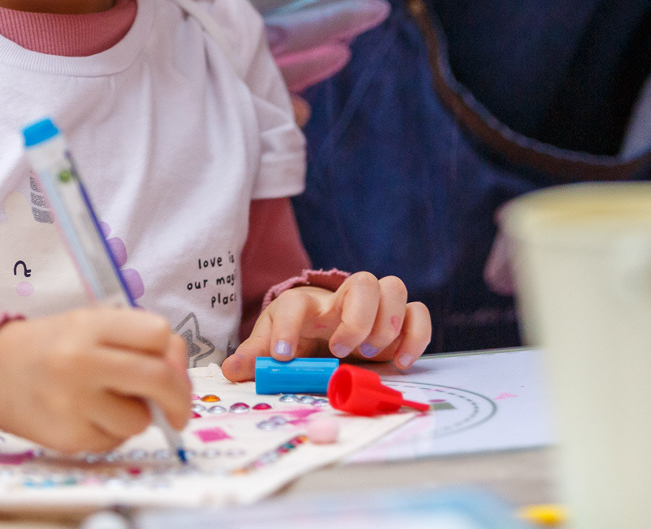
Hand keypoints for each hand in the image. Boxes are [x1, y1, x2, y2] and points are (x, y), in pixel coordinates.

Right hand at [0, 308, 190, 453]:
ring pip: (139, 420)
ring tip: (109, 403)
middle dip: (179, 398)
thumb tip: (180, 377)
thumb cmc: (53, 345)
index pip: (158, 334)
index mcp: (91, 325)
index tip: (172, 366)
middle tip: (179, 410)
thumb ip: (137, 340)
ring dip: (136, 416)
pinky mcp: (67, 437)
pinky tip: (89, 417)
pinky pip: (114, 442)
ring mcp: (73, 403)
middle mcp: (81, 362)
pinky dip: (112, 433)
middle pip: (158, 379)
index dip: (172, 352)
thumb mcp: (91, 324)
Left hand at [221, 272, 431, 379]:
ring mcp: (375, 306)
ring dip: (385, 323)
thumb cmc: (299, 337)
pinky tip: (400, 362)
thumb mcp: (273, 346)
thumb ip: (255, 357)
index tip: (282, 357)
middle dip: (357, 319)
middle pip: (362, 281)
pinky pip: (418, 313)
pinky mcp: (399, 321)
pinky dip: (415, 336)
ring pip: (393, 287)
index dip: (286, 327)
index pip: (295, 303)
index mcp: (305, 305)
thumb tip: (232, 370)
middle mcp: (342, 299)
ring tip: (368, 354)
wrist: (322, 333)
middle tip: (341, 351)